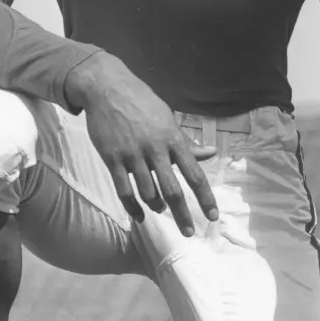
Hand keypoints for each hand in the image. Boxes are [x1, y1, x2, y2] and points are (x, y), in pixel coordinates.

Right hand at [65, 52, 218, 235]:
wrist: (107, 87)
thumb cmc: (142, 102)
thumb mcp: (167, 118)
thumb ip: (186, 141)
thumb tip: (210, 154)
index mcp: (173, 138)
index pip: (195, 174)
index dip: (205, 197)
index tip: (213, 216)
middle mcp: (155, 149)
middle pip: (173, 190)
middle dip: (182, 215)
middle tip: (188, 233)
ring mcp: (132, 155)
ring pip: (147, 193)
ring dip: (155, 207)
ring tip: (159, 212)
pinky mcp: (112, 158)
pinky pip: (123, 190)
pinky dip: (132, 207)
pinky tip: (138, 216)